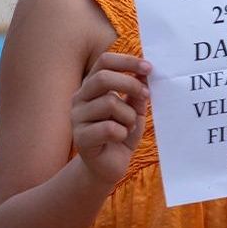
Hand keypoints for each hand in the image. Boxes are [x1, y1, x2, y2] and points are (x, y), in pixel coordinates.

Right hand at [70, 52, 149, 185]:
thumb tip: (145, 72)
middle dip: (131, 84)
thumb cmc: (122, 133)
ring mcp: (77, 118)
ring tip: (129, 126)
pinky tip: (120, 138)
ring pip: (109, 103)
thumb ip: (137, 91)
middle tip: (147, 95)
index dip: (127, 61)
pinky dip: (122, 132)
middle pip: (103, 78)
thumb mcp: (134, 109)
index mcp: (92, 87)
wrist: (109, 165)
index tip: (149, 67)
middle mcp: (80, 98)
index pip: (104, 62)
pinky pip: (109, 128)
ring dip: (129, 115)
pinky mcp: (81, 138)